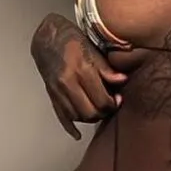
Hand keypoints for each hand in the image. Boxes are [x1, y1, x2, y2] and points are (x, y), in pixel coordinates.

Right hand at [30, 13, 126, 139]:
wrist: (47, 36)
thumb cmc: (72, 39)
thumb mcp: (93, 49)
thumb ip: (107, 69)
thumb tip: (122, 81)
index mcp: (81, 70)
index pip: (101, 99)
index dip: (113, 103)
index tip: (117, 99)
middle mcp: (67, 82)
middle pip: (90, 112)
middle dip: (103, 113)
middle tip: (110, 106)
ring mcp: (57, 90)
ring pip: (77, 117)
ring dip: (90, 117)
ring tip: (98, 108)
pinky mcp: (51, 94)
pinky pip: (61, 117)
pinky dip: (70, 127)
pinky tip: (77, 134)